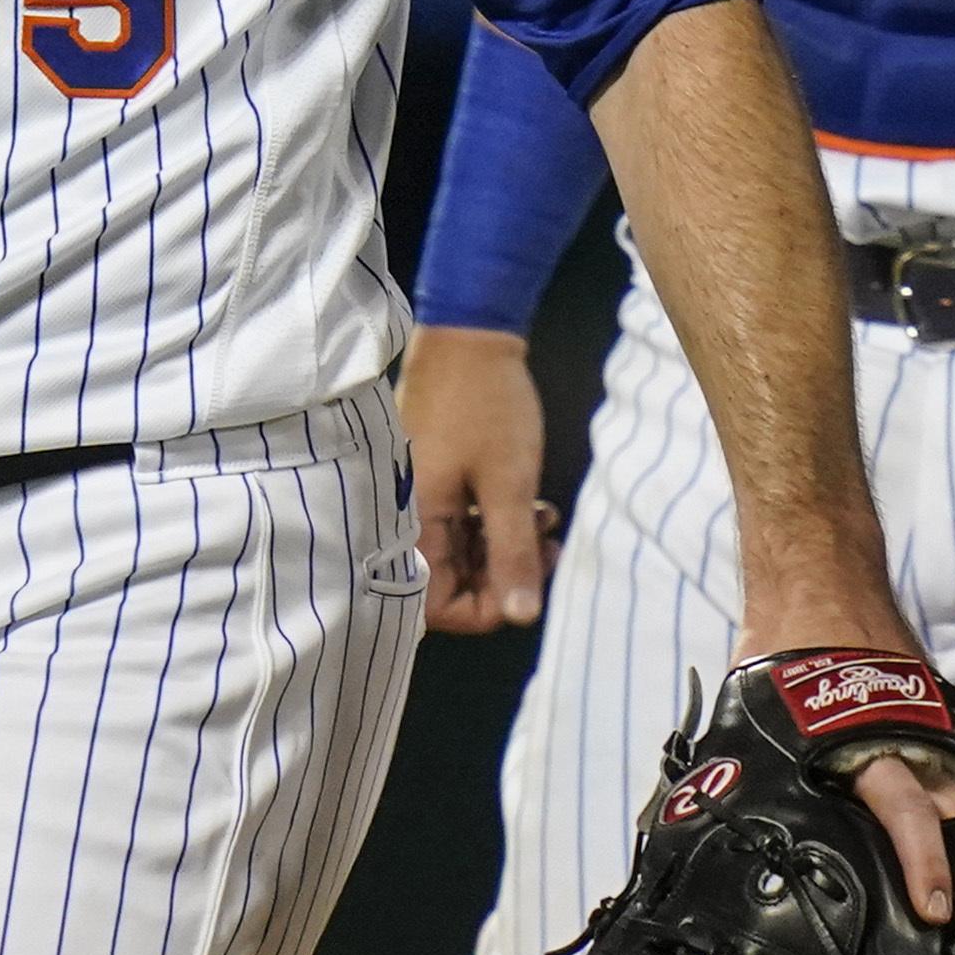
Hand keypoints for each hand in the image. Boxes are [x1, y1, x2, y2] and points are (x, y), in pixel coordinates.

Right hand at [405, 325, 550, 633]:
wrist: (470, 339)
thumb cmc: (486, 409)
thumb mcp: (509, 485)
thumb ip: (513, 553)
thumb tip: (522, 616)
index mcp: (413, 522)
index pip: (435, 604)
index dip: (485, 610)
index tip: (528, 588)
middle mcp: (408, 517)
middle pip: (449, 582)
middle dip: (503, 576)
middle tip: (546, 550)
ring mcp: (420, 497)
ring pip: (460, 553)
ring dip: (505, 549)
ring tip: (544, 524)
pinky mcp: (434, 480)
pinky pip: (461, 524)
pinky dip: (495, 524)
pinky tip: (528, 506)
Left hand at [731, 571, 954, 926]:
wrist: (818, 582)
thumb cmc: (782, 649)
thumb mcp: (758, 712)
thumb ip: (758, 763)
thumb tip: (705, 815)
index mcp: (862, 745)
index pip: (904, 813)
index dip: (921, 863)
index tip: (933, 907)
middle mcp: (907, 737)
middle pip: (940, 812)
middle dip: (938, 858)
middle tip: (931, 904)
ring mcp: (926, 721)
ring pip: (948, 789)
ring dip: (940, 825)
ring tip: (927, 870)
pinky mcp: (933, 707)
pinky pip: (940, 757)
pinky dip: (934, 786)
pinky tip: (921, 818)